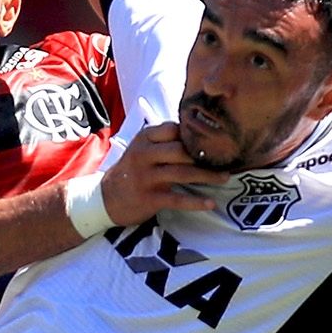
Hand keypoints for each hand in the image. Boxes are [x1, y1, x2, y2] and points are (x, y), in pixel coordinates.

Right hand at [99, 123, 230, 224]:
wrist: (106, 198)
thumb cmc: (131, 170)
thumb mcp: (140, 148)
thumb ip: (162, 140)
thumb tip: (197, 133)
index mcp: (143, 139)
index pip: (172, 129)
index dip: (192, 133)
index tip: (213, 138)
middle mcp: (143, 155)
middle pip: (179, 151)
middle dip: (204, 156)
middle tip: (225, 159)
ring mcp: (146, 177)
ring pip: (182, 173)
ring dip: (206, 176)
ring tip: (224, 178)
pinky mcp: (149, 198)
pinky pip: (177, 199)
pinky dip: (196, 202)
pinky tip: (211, 203)